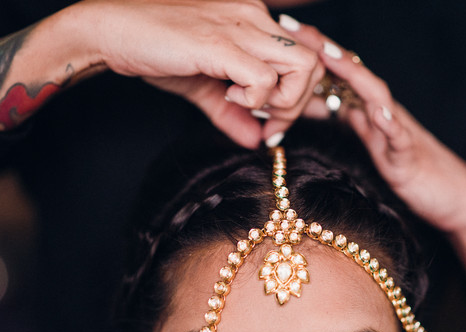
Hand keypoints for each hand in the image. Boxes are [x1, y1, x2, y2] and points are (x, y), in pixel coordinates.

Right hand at [72, 0, 322, 146]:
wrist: (110, 29)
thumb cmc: (155, 49)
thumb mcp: (203, 87)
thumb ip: (233, 113)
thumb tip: (254, 142)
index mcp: (254, 20)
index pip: (306, 55)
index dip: (302, 94)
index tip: (276, 121)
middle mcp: (255, 16)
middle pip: (314, 63)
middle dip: (300, 104)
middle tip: (269, 123)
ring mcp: (240, 26)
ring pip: (303, 67)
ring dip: (284, 101)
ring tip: (251, 107)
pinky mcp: (220, 43)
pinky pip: (265, 78)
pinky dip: (256, 98)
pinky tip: (230, 95)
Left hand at [280, 16, 465, 231]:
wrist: (451, 196)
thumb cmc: (407, 168)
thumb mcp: (368, 142)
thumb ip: (345, 120)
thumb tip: (310, 104)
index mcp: (368, 109)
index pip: (338, 74)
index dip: (312, 54)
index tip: (283, 32)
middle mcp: (382, 112)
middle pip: (352, 73)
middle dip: (324, 50)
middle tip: (294, 27)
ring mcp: (398, 130)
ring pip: (375, 95)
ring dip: (352, 73)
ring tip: (328, 55)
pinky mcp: (410, 155)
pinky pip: (400, 137)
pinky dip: (390, 123)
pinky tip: (379, 113)